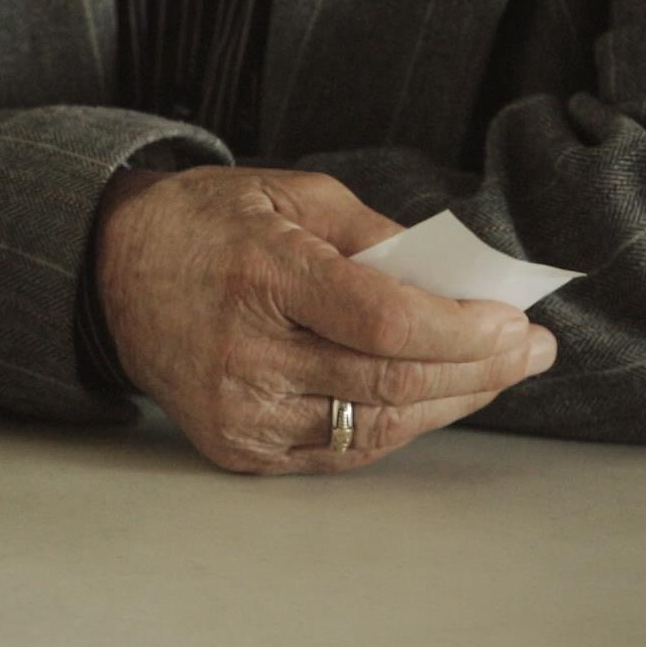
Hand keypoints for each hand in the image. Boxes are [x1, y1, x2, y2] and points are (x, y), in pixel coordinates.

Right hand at [94, 167, 556, 473]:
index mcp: (262, 275)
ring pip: (374, 428)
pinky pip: (342, 452)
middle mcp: (245, 353)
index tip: (515, 322)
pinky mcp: (237, 447)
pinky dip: (399, 427)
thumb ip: (377, 236)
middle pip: (388, 382)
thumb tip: (457, 282)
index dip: (460, 330)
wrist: (113, 272)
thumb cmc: (210, 224)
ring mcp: (238, 411)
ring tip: (499, 374)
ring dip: (450, 403)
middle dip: (478, 370)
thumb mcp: (293, 194)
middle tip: (532, 351)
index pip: (381, 320)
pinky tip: (437, 398)